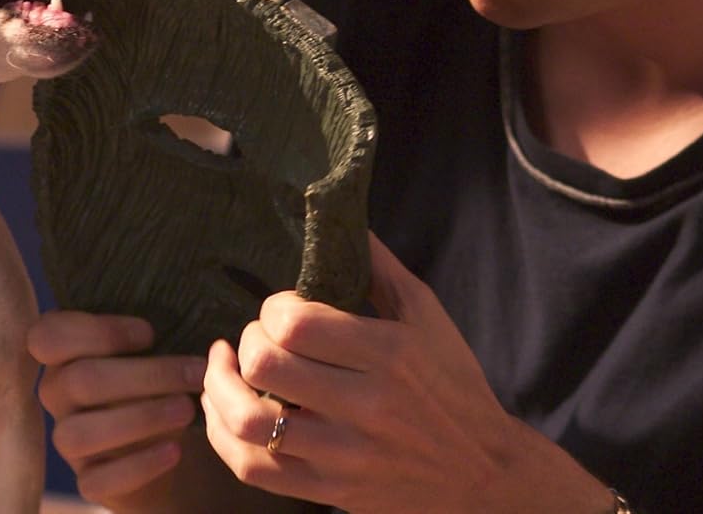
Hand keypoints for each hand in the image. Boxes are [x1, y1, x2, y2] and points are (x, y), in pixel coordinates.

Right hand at [27, 310, 202, 506]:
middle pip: (79, 380)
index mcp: (62, 354)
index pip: (49, 335)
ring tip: (187, 409)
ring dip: (141, 418)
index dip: (98, 331)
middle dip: (145, 375)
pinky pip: (99, 479)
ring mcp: (67, 441)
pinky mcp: (87, 480)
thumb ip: (150, 335)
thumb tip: (187, 316)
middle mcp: (56, 395)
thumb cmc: (153, 380)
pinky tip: (174, 451)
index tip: (150, 333)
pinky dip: (140, 464)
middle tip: (194, 372)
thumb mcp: (148, 352)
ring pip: (80, 433)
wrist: (161, 440)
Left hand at [200, 233, 615, 513]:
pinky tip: (225, 414)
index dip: (272, 308)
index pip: (295, 323)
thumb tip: (343, 217)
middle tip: (255, 337)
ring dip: (220, 389)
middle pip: (265, 364)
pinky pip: (253, 469)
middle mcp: (364, 405)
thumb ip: (380, 266)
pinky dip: (224, 439)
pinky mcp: (330, 491)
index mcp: (387, 353)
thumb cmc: (453, 382)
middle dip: (246, 341)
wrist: (483, 471)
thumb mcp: (428, 315)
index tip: (280, 308)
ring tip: (224, 370)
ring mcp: (344, 454)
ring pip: (248, 422)